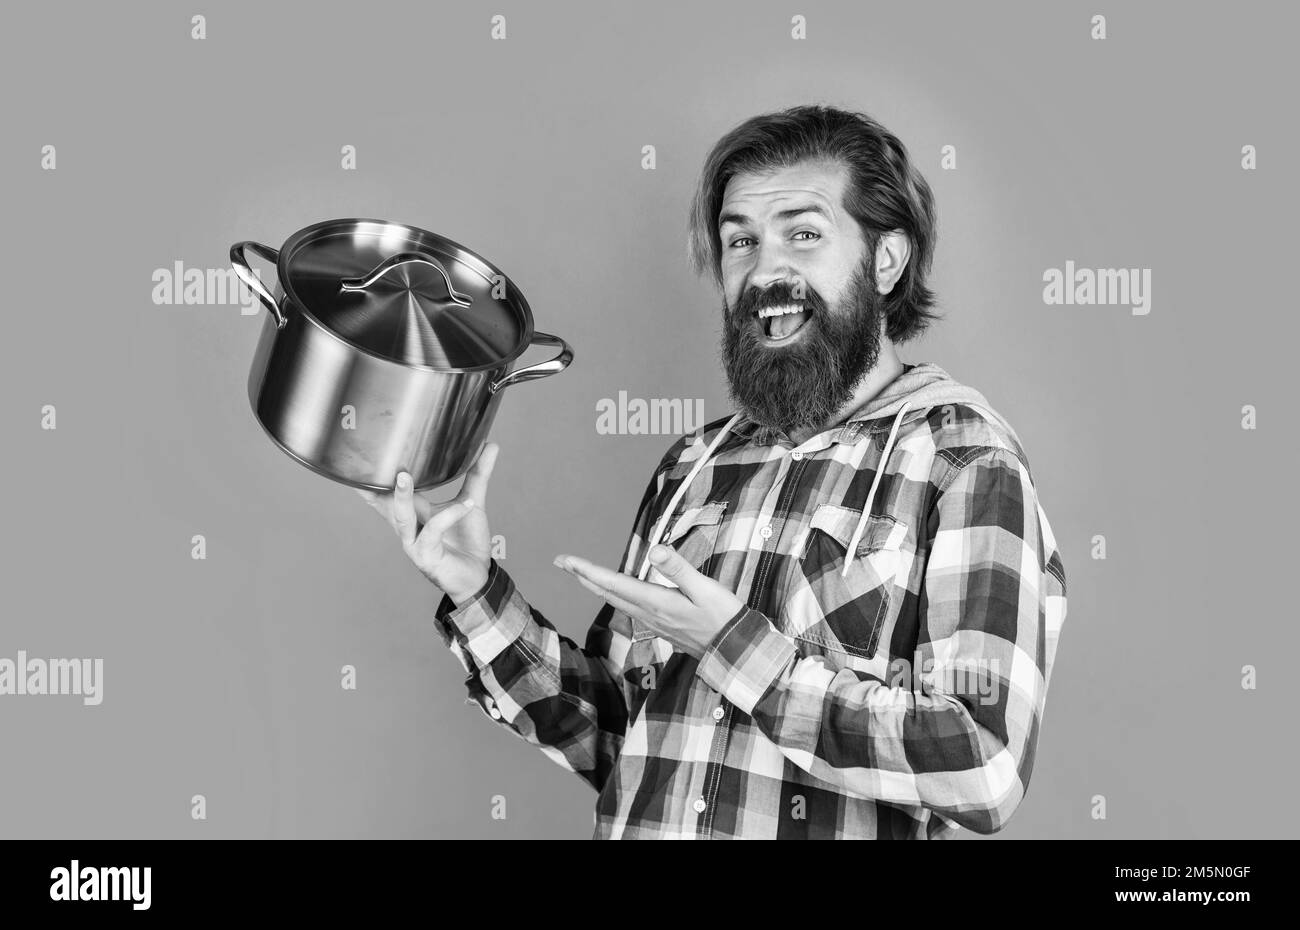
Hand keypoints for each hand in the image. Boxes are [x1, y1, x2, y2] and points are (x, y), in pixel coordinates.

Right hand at [356, 442, 499, 604]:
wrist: (478, 575)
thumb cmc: (467, 541)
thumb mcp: (473, 502)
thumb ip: (478, 474)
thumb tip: (491, 444)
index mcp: (414, 514)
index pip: (387, 494)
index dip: (372, 479)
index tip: (363, 457)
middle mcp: (408, 528)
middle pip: (386, 504)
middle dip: (381, 484)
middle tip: (381, 459)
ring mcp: (414, 544)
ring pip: (402, 518)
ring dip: (401, 497)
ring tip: (404, 477)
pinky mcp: (427, 557)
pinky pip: (434, 531)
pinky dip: (450, 515)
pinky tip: (467, 506)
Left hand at [553, 545, 745, 660]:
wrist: (737, 651)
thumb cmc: (724, 618)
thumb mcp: (705, 589)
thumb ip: (679, 569)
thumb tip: (654, 550)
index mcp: (655, 602)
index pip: (613, 583)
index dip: (587, 570)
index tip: (566, 560)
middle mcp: (649, 614)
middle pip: (608, 592)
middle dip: (583, 577)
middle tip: (562, 562)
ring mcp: (654, 622)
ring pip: (617, 601)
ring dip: (597, 586)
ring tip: (582, 575)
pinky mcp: (663, 626)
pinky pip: (630, 608)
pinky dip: (616, 596)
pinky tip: (617, 593)